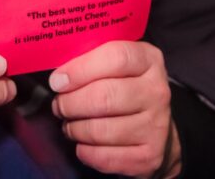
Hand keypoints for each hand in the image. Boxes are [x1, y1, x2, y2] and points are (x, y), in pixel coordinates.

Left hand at [49, 41, 179, 177]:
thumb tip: (59, 76)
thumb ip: (91, 60)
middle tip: (59, 105)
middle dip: (71, 103)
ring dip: (75, 129)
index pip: (115, 58)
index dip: (80, 70)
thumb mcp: (117, 64)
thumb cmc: (126, 88)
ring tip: (70, 124)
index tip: (58, 81)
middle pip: (104, 96)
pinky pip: (105, 157)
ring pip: (101, 130)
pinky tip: (82, 143)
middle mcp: (156, 91)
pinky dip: (85, 152)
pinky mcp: (149, 155)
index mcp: (149, 60)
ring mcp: (156, 125)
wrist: (156, 128)